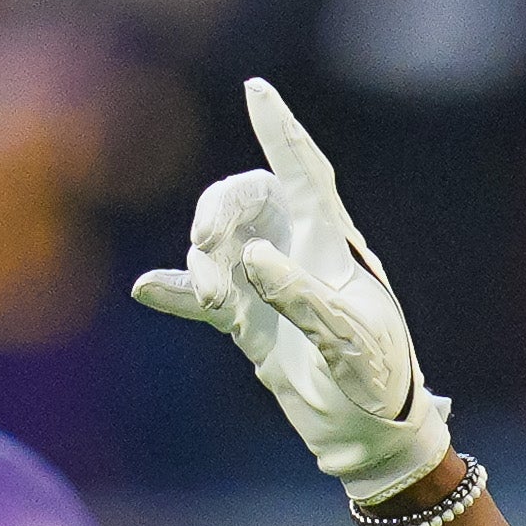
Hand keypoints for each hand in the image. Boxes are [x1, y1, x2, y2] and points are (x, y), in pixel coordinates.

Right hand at [132, 78, 449, 501]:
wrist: (369, 436)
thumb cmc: (376, 383)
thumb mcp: (347, 340)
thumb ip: (300, 296)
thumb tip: (252, 259)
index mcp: (335, 245)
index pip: (304, 174)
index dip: (281, 131)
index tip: (257, 90)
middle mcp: (300, 253)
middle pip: (243, 200)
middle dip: (215, 214)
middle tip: (209, 254)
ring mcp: (270, 285)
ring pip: (219, 244)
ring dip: (205, 266)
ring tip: (219, 304)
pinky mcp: (249, 322)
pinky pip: (201, 295)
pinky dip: (179, 292)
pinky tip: (149, 291)